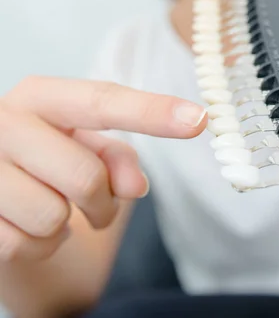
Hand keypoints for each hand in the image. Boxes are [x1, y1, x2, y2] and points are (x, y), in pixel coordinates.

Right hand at [0, 76, 205, 261]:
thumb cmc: (44, 157)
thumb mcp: (80, 143)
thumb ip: (115, 154)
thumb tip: (135, 186)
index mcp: (39, 96)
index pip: (102, 101)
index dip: (152, 111)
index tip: (198, 120)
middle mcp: (3, 122)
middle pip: (85, 174)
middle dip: (100, 199)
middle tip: (91, 197)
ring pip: (53, 216)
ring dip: (66, 222)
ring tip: (52, 205)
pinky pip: (25, 244)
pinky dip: (39, 243)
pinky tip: (26, 223)